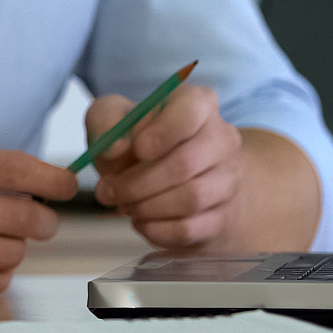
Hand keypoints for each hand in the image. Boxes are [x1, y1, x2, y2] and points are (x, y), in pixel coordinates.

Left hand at [86, 83, 316, 250]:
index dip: (164, 131)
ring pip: (191, 198)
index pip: (193, 109)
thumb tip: (115, 148)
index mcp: (198, 103)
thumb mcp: (111, 119)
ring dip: (146, 206)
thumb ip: (105, 120)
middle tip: (108, 190)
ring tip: (124, 204)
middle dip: (138, 181)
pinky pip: (190, 228)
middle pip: (187, 163)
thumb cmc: (136, 142)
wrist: (162, 180)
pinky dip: (157, 229)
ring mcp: (227, 179)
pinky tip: (141, 221)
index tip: (138, 148)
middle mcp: (222, 138)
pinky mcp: (222, 216)